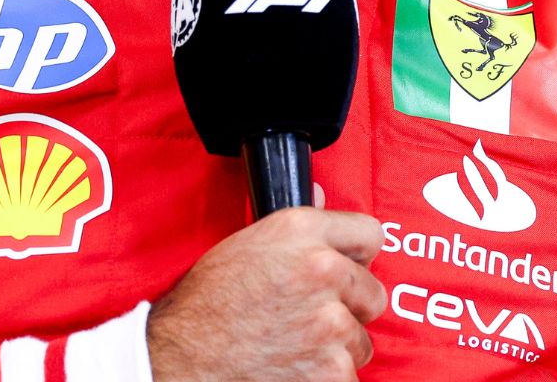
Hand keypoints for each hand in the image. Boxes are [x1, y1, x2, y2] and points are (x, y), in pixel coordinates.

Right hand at [147, 206, 385, 380]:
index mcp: (301, 230)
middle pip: (373, 292)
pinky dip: (325, 379)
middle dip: (349, 309)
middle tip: (311, 318)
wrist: (183, 359)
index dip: (357, 257)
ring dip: (335, 349)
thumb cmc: (205, 305)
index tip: (348, 270)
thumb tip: (319, 193)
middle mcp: (323, 269)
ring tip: (294, 347)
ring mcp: (331, 321)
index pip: (370, 234)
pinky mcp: (332, 368)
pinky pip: (349, 376)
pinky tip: (294, 370)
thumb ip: (293, 227)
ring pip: (361, 341)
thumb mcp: (244, 245)